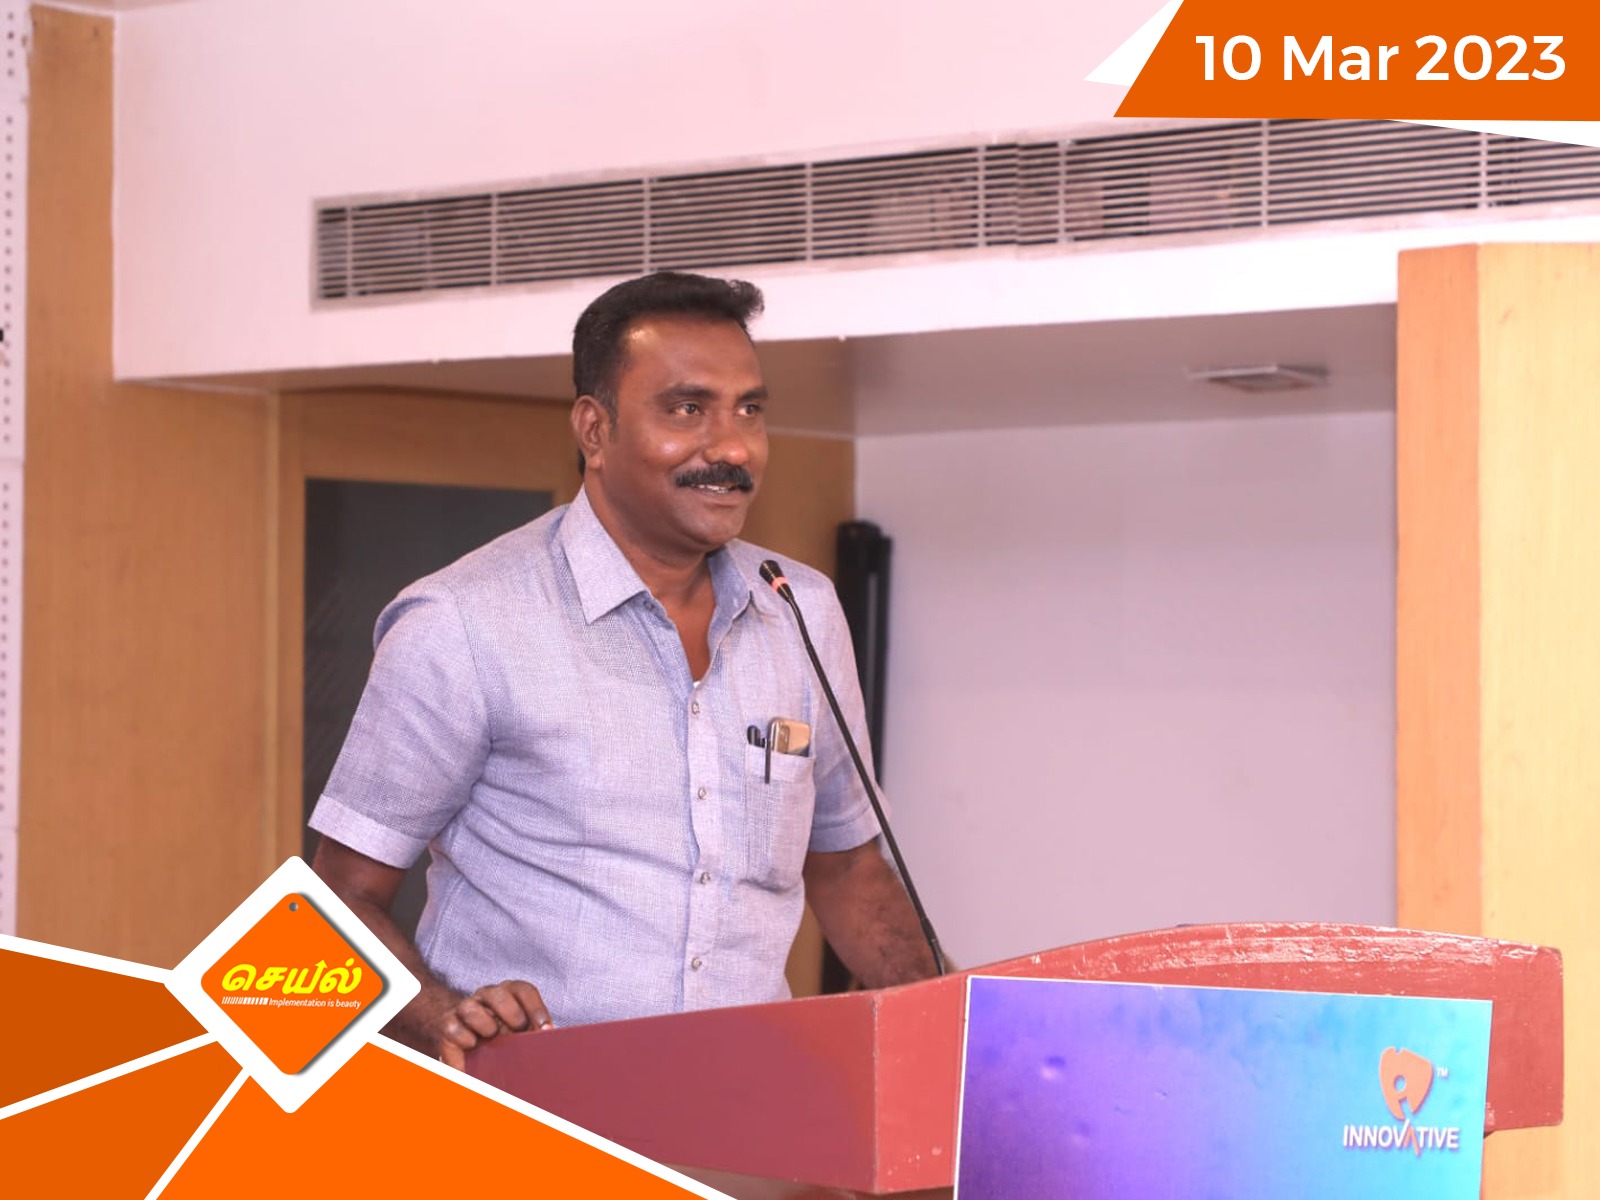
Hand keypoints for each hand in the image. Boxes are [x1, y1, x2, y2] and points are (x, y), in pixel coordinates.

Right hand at [433, 980, 552, 1068]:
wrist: (459, 1038)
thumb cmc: (497, 1038)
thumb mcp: (517, 1034)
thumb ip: (533, 1034)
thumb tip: (551, 1042)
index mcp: (508, 994)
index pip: (523, 990)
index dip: (536, 1008)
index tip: (546, 1029)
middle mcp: (485, 997)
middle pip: (498, 993)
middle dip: (511, 1012)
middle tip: (518, 1030)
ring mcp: (464, 1009)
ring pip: (470, 1008)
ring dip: (485, 1025)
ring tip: (491, 1037)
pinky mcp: (447, 1026)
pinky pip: (453, 1028)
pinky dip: (464, 1039)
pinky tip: (472, 1047)